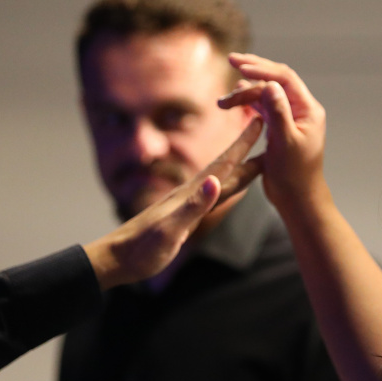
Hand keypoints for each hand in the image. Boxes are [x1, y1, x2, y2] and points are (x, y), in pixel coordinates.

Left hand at [83, 113, 263, 288]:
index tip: (258, 121)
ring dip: (240, 166)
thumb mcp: (169, 230)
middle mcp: (190, 194)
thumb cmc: (141, 249)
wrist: (116, 259)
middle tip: (265, 129)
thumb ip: (193, 206)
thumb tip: (215, 181)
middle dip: (246, 148)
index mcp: (190, 194)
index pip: (223, 165)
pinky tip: (228, 185)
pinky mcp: (184, 215)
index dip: (242, 145)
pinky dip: (227, 185)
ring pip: (221, 179)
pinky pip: (213, 195)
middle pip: (225, 167)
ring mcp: (187, 203)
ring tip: (258, 157)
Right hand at [218, 54, 327, 212]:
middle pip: (276, 80)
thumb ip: (278, 113)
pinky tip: (233, 101)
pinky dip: (247, 102)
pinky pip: (262, 107)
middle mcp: (300, 110)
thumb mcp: (285, 142)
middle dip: (254, 70)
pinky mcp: (278, 128)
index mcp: (308, 110)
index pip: (285, 78)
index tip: (241, 66)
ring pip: (266, 95)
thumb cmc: (295, 175)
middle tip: (232, 60)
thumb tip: (270, 85)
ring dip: (245, 93)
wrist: (297, 199)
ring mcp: (289, 118)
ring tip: (222, 102)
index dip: (263, 68)